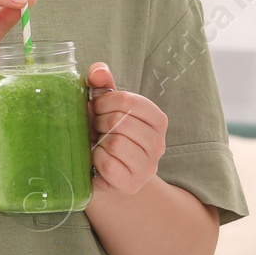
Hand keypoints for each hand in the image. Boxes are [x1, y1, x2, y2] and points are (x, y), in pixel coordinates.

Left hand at [86, 62, 166, 194]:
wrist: (108, 173)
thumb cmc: (106, 133)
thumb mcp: (106, 107)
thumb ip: (102, 84)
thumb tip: (98, 71)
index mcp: (157, 119)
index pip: (128, 100)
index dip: (105, 102)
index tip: (98, 108)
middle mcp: (159, 143)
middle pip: (120, 122)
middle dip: (100, 122)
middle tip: (97, 129)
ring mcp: (148, 166)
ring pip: (115, 144)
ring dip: (98, 142)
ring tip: (99, 144)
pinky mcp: (132, 184)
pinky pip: (108, 165)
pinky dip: (96, 160)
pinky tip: (98, 160)